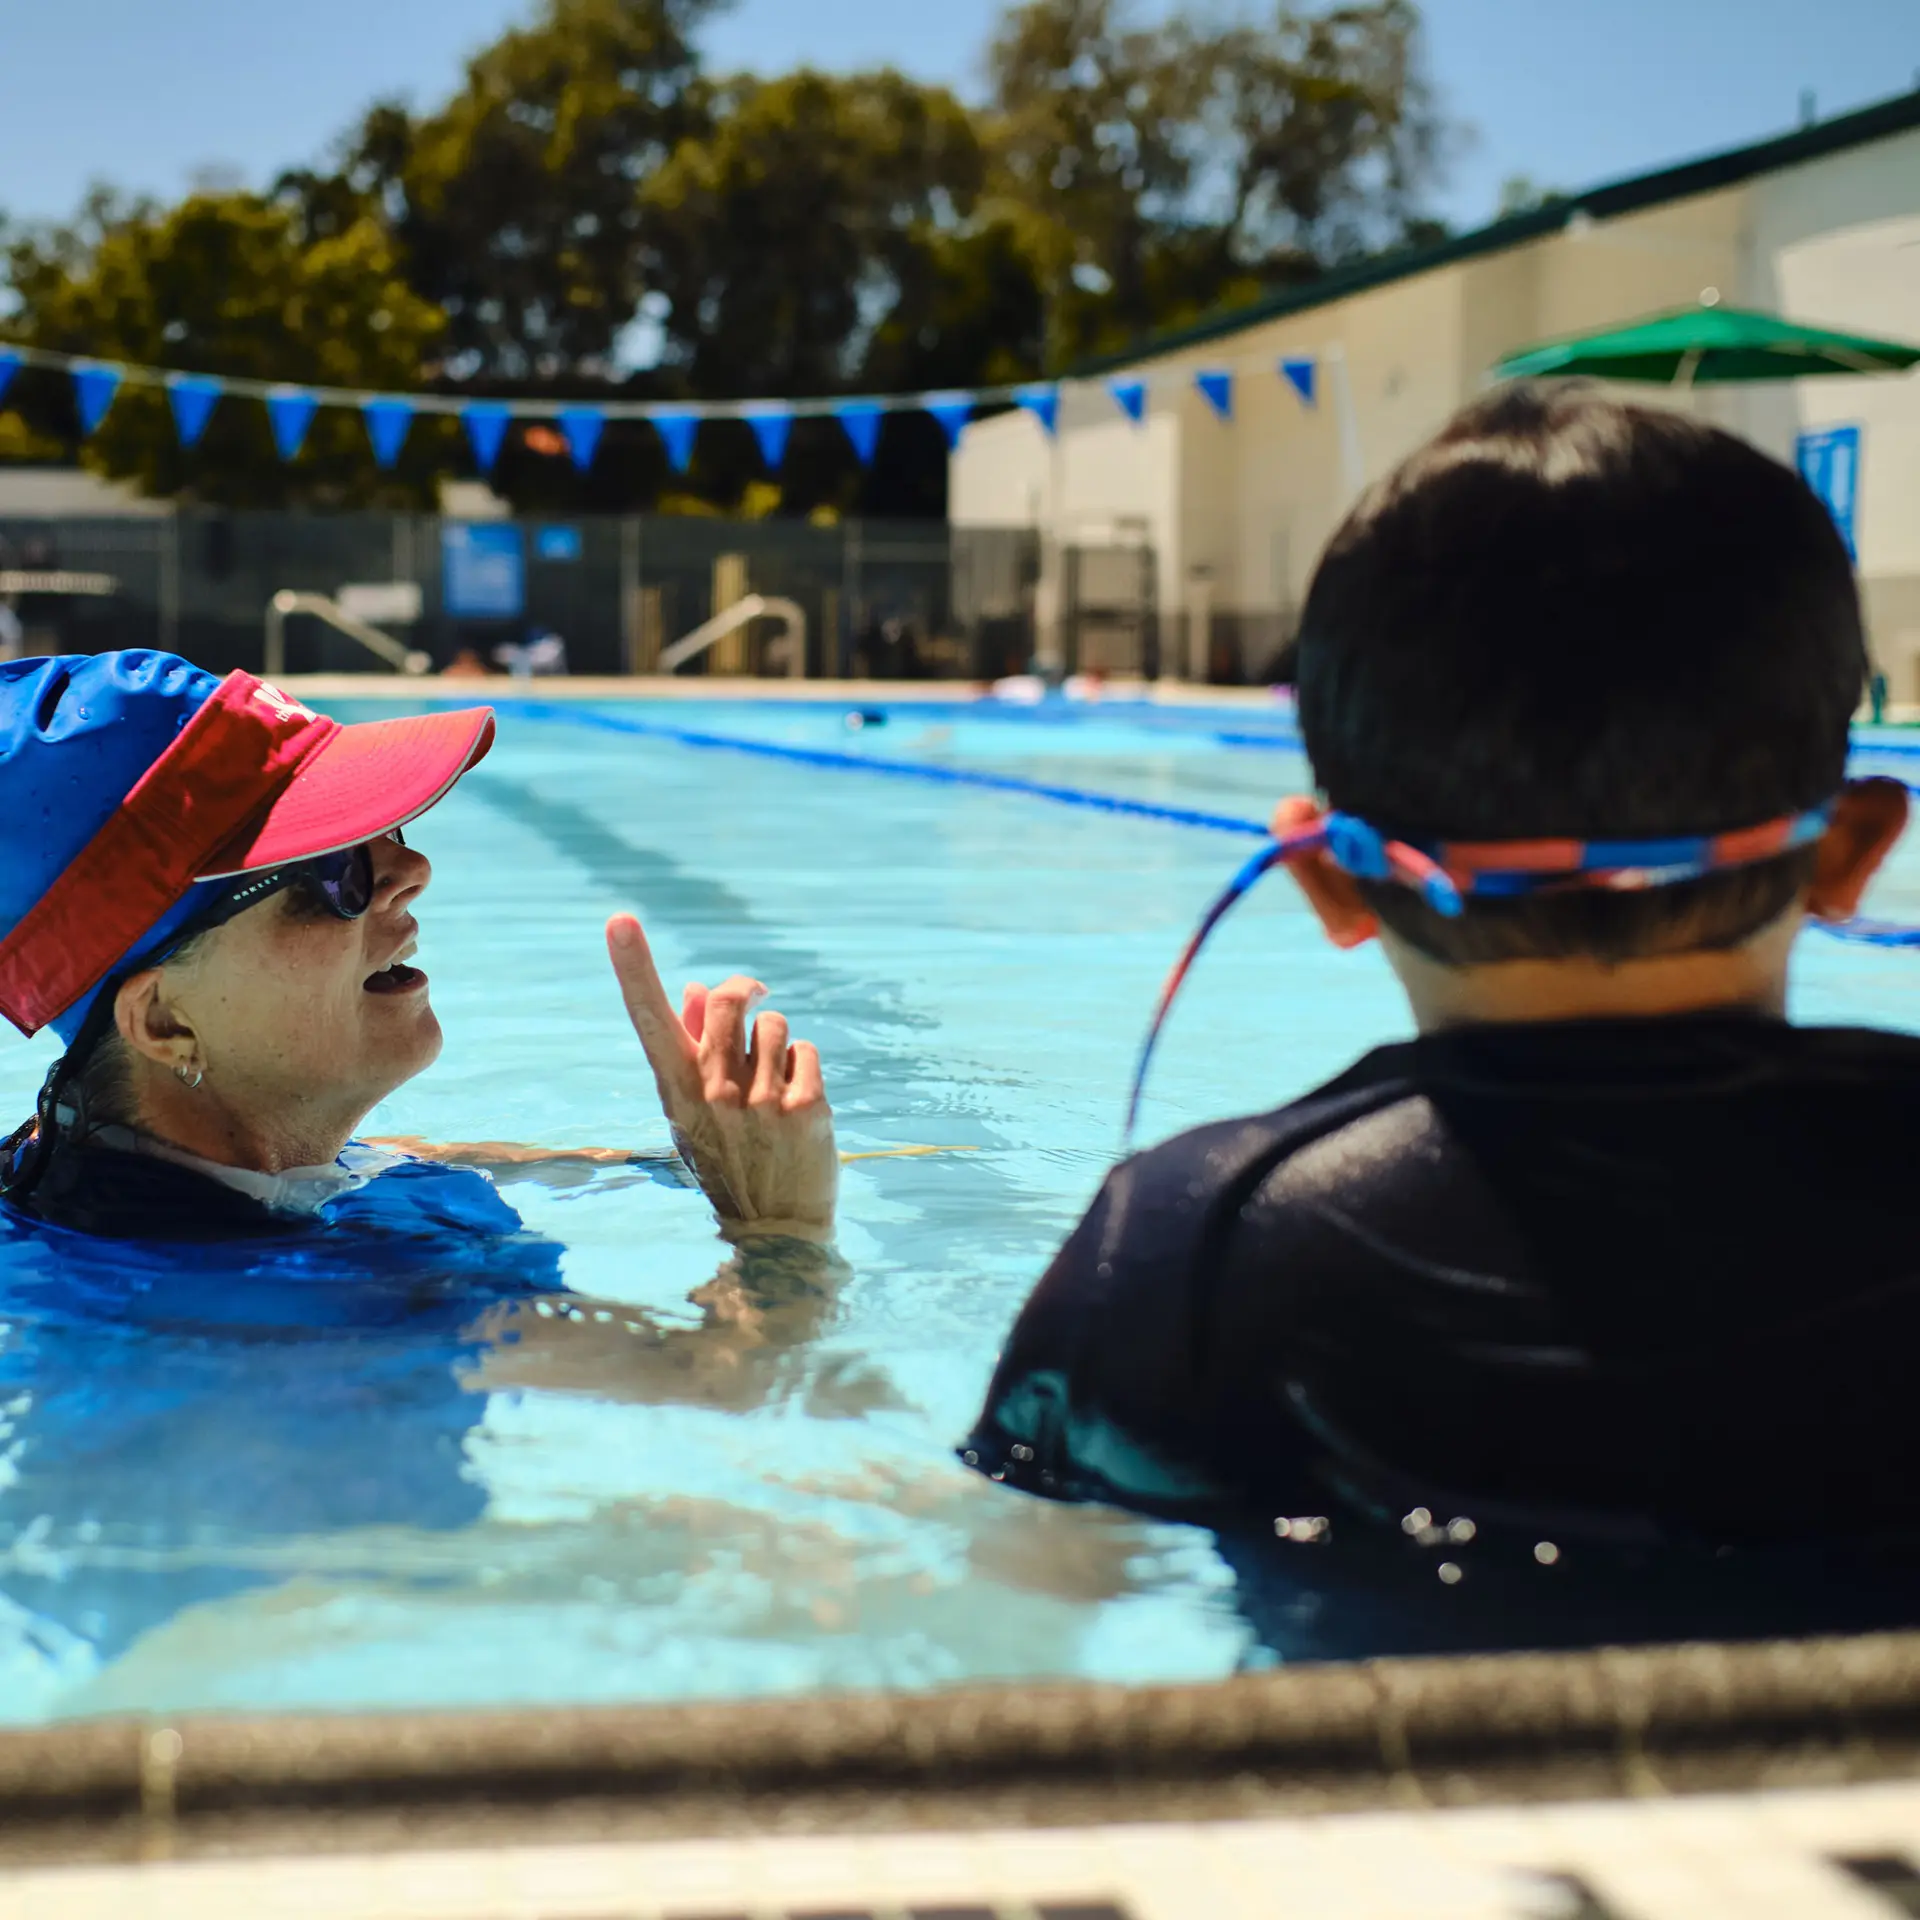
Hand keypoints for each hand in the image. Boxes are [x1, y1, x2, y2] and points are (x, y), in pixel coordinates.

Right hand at [606, 915, 836, 1241]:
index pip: (649, 1018)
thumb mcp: (698, 1109)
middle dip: (745, 989)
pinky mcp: (806, 1108)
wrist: (776, 1227)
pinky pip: (806, 1050)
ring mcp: (760, 1102)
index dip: (633, 966)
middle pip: (729, 999)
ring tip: (774, 1084)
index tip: (618, 919)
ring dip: (777, 1042)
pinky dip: (804, 1066)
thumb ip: (697, 1047)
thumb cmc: (730, 1158)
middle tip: (756, 994)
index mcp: (677, 1089)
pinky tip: (797, 1102)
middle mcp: (713, 1092)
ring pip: (775, 1023)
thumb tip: (702, 987)